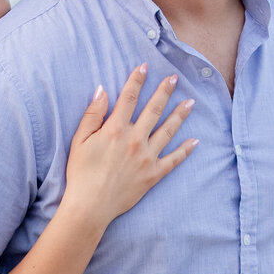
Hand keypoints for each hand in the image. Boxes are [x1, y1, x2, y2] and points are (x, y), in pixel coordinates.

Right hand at [62, 66, 196, 231]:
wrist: (90, 206)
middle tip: (174, 79)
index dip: (137, 79)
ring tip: (190, 103)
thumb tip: (103, 90)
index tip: (144, 66)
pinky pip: (174, 160)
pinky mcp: (154, 175)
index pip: (129, 97)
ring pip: (168, 131)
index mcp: (115, 129)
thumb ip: (92, 114)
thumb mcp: (79, 140)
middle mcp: (135, 139)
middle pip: (153, 109)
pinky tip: (195, 141)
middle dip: (164, 91)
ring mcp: (147, 157)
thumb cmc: (81, 173)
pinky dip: (185, 150)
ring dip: (180, 115)